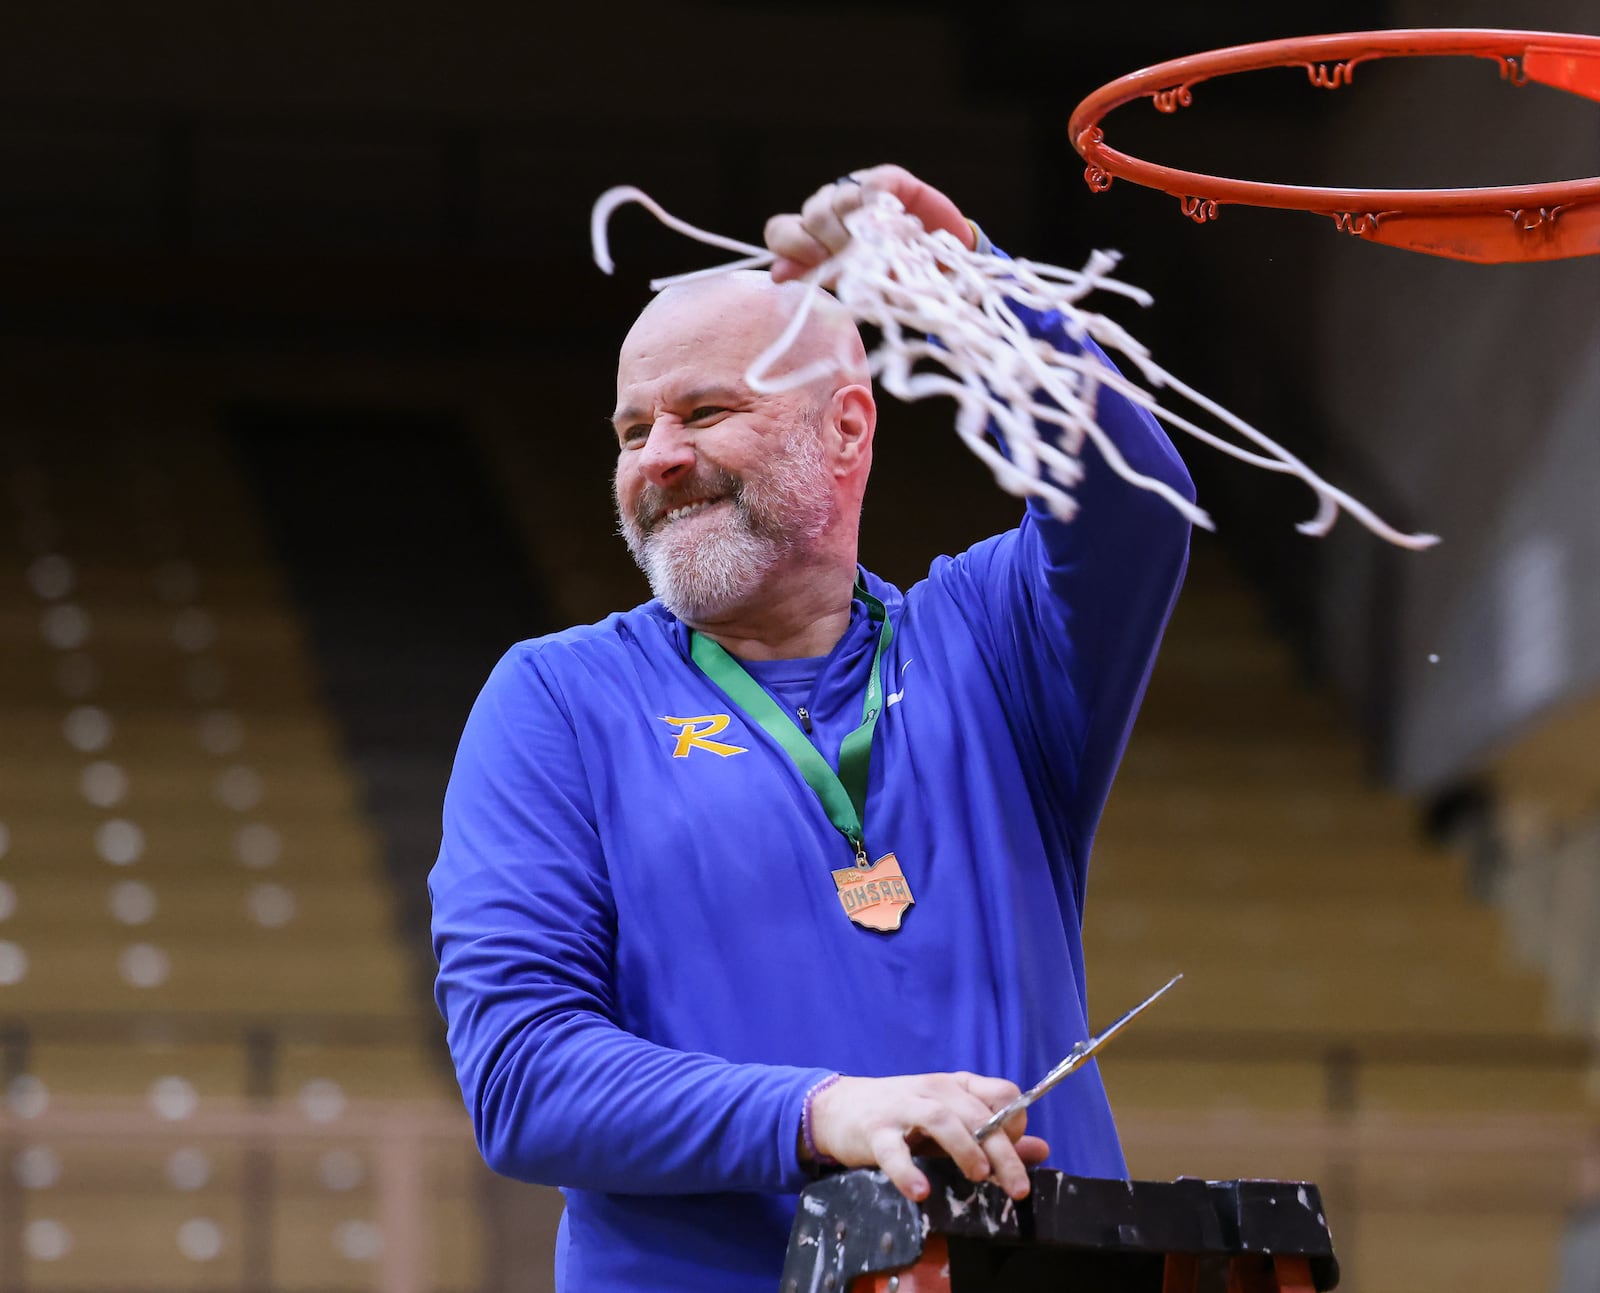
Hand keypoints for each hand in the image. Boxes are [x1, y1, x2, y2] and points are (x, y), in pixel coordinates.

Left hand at [764, 164, 975, 282]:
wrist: (940, 266)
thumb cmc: (891, 277)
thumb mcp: (852, 285)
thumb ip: (817, 276)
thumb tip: (776, 274)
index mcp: (813, 237)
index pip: (781, 230)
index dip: (792, 245)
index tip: (815, 261)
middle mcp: (828, 209)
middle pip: (813, 217)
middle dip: (835, 246)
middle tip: (861, 261)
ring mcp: (855, 190)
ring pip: (841, 202)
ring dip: (862, 232)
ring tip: (885, 247)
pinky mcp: (885, 178)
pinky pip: (871, 189)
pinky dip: (881, 210)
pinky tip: (896, 225)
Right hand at [806, 1071, 1048, 1202]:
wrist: (838, 1108)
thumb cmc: (902, 1117)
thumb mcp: (950, 1122)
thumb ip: (992, 1137)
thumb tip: (1040, 1149)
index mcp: (955, 1086)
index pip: (1000, 1092)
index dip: (1015, 1121)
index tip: (1015, 1150)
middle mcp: (933, 1090)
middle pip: (976, 1114)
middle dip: (1002, 1152)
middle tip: (1016, 1186)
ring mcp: (902, 1108)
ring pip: (940, 1119)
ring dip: (964, 1148)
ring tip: (978, 1176)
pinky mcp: (874, 1131)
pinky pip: (892, 1150)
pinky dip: (907, 1171)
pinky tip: (920, 1191)